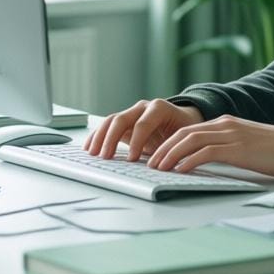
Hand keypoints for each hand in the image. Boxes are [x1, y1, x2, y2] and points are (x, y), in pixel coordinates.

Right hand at [84, 99, 204, 160]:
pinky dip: (97, 136)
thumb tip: (162, 165)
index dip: (137, 141)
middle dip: (112, 139)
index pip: (144, 123)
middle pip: (122, 119)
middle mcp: (143, 108)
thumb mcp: (181, 138)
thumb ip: (171, 148)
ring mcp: (131, 113)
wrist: (182, 121)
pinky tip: (90, 148)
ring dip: (100, 137)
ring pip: (111, 121)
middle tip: (106, 157)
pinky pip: (107, 126)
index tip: (132, 159)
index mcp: (159, 109)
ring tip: (93, 154)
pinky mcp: (124, 122)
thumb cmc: (183, 131)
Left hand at [146, 116, 273, 178]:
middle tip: (151, 163)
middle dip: (164, 148)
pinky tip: (180, 170)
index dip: (169, 142)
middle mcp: (224, 125)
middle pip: (185, 133)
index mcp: (225, 123)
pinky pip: (206, 152)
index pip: (189, 130)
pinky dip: (189, 160)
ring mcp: (231, 135)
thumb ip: (224, 148)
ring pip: (191, 140)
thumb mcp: (243, 145)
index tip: (157, 156)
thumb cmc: (272, 150)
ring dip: (171, 155)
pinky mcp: (237, 148)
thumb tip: (203, 162)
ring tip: (159, 168)